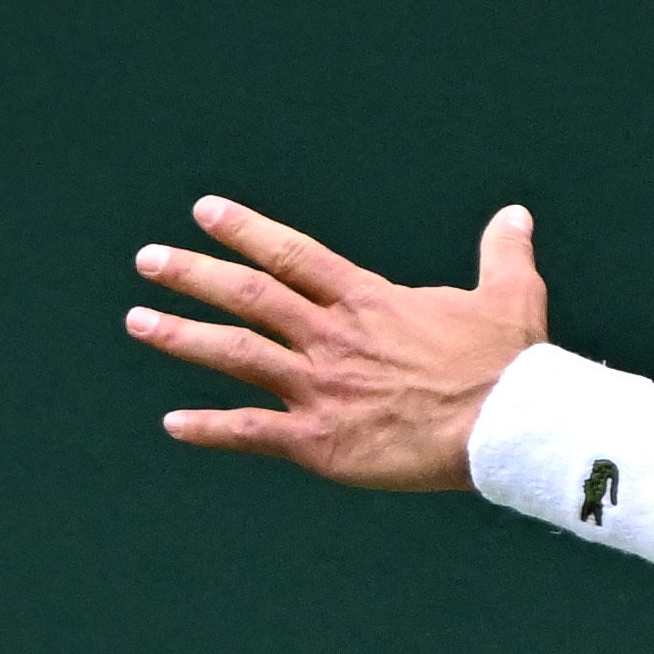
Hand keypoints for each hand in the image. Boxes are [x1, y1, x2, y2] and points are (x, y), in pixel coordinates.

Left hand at [128, 194, 546, 493]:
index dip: (244, 229)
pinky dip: (208, 429)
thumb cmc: (510, 364)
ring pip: (235, 355)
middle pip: (247, 295)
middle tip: (148, 260)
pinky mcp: (320, 442)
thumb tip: (515, 214)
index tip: (203, 211)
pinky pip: (250, 433)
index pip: (290, 253)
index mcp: (366, 299)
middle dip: (192, 274)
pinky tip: (172, 424)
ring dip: (182, 336)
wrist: (506, 427)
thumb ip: (502, 251)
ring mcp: (319, 388)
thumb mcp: (511, 294)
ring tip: (138, 322)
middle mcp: (331, 336)